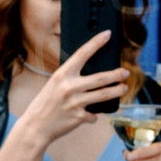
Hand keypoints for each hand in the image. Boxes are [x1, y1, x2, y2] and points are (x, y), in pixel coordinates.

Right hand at [17, 32, 131, 150]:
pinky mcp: (79, 117)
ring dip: (117, 91)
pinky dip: (93, 114)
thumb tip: (93, 74)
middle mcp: (69, 87)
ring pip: (104, 95)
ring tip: (123, 88)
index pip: (82, 53)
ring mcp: (75, 102)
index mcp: (62, 74)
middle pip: (101, 77)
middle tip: (125, 72)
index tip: (107, 34)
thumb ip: (70, 78)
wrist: (35, 126)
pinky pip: (94, 114)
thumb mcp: (54, 85)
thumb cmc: (45, 104)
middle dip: (116, 74)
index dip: (96, 42)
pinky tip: (89, 114)